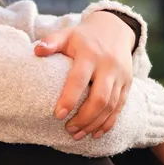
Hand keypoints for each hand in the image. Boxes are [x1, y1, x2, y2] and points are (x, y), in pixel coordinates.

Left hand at [33, 11, 135, 139]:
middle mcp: (108, 66)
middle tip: (68, 129)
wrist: (115, 29)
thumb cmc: (84, 37)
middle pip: (100, 98)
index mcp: (90, 54)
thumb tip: (36, 51)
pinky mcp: (127, 84)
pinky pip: (120, 107)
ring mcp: (120, 76)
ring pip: (111, 106)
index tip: (58, 115)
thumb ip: (51, 42)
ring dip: (94, 124)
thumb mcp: (67, 34)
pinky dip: (108, 123)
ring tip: (78, 135)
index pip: (80, 79)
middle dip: (84, 118)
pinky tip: (96, 133)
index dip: (69, 98)